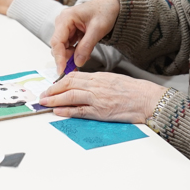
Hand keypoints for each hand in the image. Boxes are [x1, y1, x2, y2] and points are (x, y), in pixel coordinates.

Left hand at [39, 71, 164, 122]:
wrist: (147, 99)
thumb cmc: (134, 91)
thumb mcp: (113, 80)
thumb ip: (98, 82)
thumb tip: (84, 86)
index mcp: (99, 77)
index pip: (73, 77)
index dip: (59, 82)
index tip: (51, 86)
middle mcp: (96, 86)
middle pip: (68, 85)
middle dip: (52, 90)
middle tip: (42, 95)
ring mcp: (97, 99)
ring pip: (70, 97)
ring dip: (55, 100)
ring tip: (45, 103)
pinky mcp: (101, 111)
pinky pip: (80, 111)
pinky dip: (67, 111)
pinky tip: (58, 111)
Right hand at [50, 0, 120, 73]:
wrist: (112, 6)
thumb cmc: (105, 11)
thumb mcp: (98, 29)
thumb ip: (86, 46)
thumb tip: (77, 63)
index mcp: (66, 18)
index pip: (57, 41)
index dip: (59, 58)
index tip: (62, 71)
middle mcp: (63, 22)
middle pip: (58, 46)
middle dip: (66, 58)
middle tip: (76, 68)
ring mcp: (66, 27)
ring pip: (63, 47)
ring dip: (71, 56)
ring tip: (84, 58)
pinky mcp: (71, 32)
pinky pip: (69, 46)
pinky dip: (75, 53)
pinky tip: (84, 54)